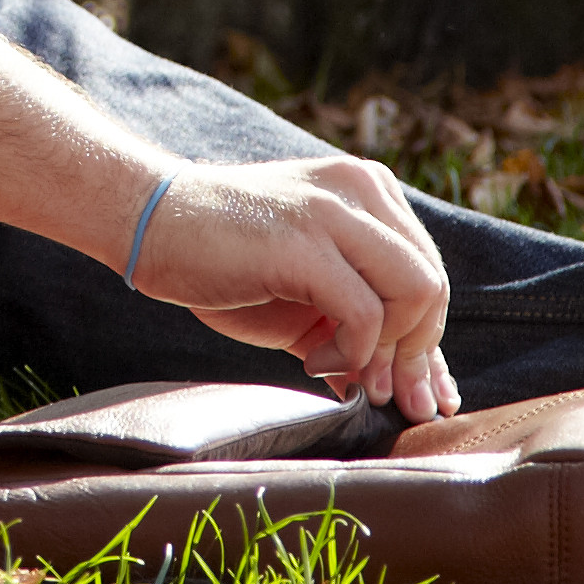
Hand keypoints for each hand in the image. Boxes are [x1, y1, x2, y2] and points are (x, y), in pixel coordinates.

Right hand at [120, 157, 460, 421]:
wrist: (151, 222)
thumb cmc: (223, 258)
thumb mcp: (305, 292)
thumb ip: (353, 325)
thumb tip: (398, 388)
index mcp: (368, 192)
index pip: (427, 272)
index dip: (426, 341)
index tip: (415, 393)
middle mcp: (362, 189)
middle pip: (432, 285)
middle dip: (415, 355)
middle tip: (382, 394)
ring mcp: (335, 209)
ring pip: (415, 293)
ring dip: (385, 353)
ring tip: (342, 373)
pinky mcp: (305, 240)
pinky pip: (365, 312)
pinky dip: (350, 353)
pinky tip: (311, 361)